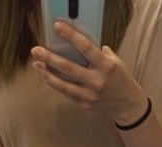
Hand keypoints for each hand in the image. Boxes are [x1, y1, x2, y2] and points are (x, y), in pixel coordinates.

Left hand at [31, 22, 147, 124]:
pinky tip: (47, 76)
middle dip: (50, 59)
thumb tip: (78, 43)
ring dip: (47, 74)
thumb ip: (98, 53)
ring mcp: (88, 95)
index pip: (86, 48)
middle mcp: (96, 81)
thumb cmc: (119, 77)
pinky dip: (55, 84)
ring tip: (36, 64)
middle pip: (68, 68)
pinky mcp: (83, 104)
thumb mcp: (114, 61)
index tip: (56, 26)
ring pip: (63, 85)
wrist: (126, 103)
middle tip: (36, 50)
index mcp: (105, 66)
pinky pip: (66, 93)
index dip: (70, 36)